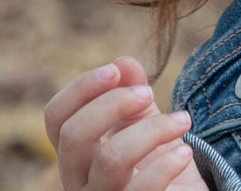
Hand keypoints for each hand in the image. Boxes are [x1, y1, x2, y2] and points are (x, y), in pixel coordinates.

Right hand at [44, 56, 209, 190]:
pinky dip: (166, 164)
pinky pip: (140, 189)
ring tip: (184, 120)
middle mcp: (78, 179)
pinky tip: (185, 153)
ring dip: (153, 130)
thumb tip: (124, 62)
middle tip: (149, 93)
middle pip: (73, 136)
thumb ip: (133, 92)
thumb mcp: (146, 120)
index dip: (80, 89)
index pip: (56, 118)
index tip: (115, 70)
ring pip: (110, 158)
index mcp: (76, 151)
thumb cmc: (157, 160)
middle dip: (113, 104)